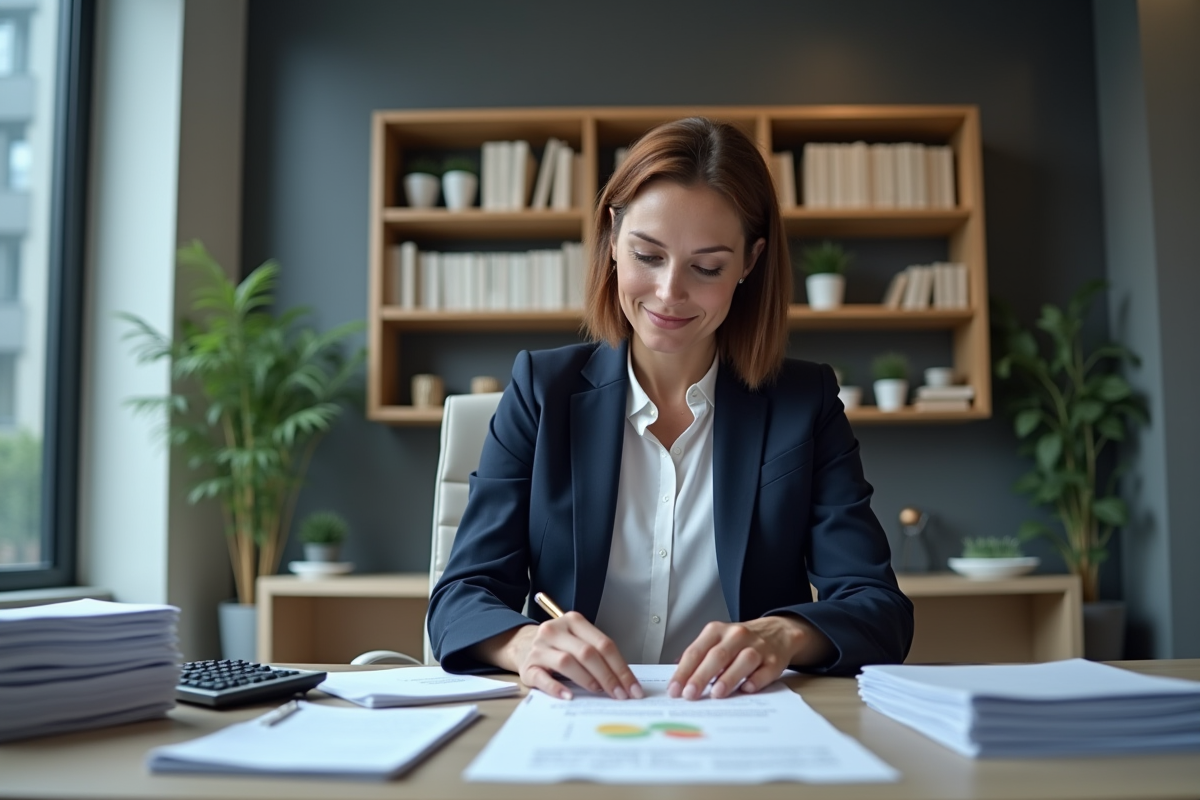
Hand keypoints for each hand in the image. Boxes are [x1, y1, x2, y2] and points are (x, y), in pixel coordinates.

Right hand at [473, 612, 642, 700]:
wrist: (521, 645)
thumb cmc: (558, 646)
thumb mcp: (578, 641)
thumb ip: (598, 654)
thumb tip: (626, 682)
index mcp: (574, 621)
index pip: (604, 644)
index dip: (621, 668)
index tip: (633, 688)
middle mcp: (555, 630)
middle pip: (588, 653)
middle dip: (609, 677)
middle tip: (620, 695)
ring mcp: (540, 647)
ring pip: (568, 662)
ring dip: (588, 680)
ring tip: (599, 693)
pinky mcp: (528, 666)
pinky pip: (543, 678)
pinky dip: (557, 688)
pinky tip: (569, 696)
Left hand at [668, 615, 832, 699]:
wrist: (777, 632)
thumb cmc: (739, 642)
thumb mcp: (717, 640)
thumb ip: (699, 656)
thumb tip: (678, 678)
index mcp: (717, 631)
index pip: (696, 651)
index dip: (684, 671)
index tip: (675, 690)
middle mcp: (737, 636)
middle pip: (717, 655)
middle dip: (701, 676)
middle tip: (690, 694)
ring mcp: (758, 647)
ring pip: (742, 660)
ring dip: (728, 678)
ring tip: (716, 693)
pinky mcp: (775, 660)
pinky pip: (765, 671)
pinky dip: (756, 681)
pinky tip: (746, 690)